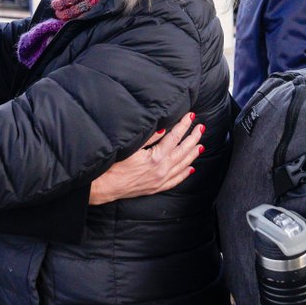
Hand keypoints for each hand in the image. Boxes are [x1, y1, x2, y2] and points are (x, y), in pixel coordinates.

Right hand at [89, 113, 203, 204]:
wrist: (103, 186)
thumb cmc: (113, 165)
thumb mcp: (130, 146)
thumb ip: (148, 137)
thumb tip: (163, 128)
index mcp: (155, 157)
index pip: (174, 138)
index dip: (183, 126)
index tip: (190, 116)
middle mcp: (161, 170)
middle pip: (182, 151)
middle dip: (193, 138)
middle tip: (201, 128)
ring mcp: (160, 180)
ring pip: (182, 165)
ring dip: (192, 154)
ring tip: (201, 145)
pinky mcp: (156, 188)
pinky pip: (175, 180)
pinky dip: (184, 173)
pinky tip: (190, 168)